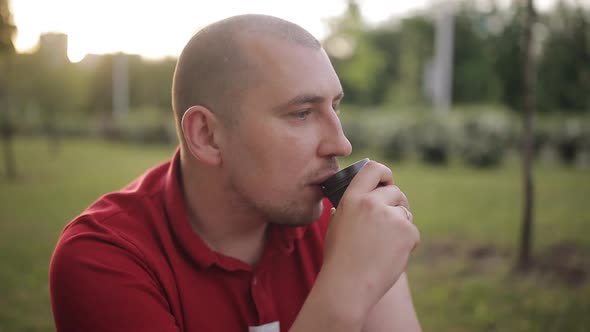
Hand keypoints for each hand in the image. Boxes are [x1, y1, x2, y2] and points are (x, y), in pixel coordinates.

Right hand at [321, 160, 419, 320]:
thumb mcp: (336, 226)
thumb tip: (353, 202)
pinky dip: (406, 242)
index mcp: (352, 198)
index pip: (373, 168)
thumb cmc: (338, 259)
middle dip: (395, 204)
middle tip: (389, 222)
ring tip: (383, 246)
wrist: (347, 285)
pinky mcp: (408, 232)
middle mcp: (372, 202)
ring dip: (400, 224)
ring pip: (405, 212)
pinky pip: (412, 231)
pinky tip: (390, 256)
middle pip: (395, 191)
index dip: (384, 173)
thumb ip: (346, 209)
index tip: (387, 181)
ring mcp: (391, 216)